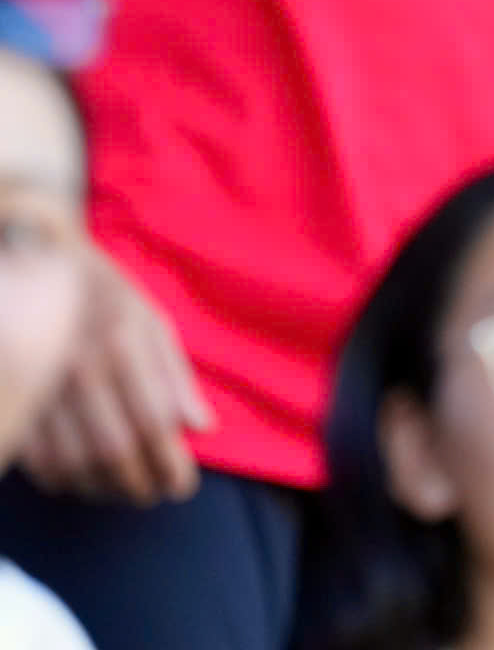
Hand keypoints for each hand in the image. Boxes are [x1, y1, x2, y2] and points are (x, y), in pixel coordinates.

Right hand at [21, 248, 210, 505]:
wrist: (42, 271)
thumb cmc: (108, 299)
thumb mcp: (154, 323)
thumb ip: (177, 378)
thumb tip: (203, 428)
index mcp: (124, 347)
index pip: (154, 422)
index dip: (170, 463)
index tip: (182, 485)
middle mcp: (82, 370)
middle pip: (114, 450)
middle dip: (140, 484)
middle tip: (155, 495)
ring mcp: (43, 388)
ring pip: (73, 463)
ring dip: (103, 489)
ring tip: (124, 491)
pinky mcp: (17, 400)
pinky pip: (38, 458)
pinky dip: (63, 480)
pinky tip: (83, 481)